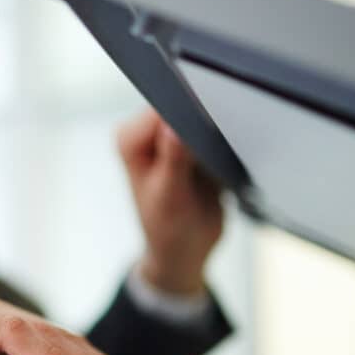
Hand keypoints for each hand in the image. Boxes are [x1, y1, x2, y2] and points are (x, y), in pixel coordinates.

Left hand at [118, 108, 223, 296]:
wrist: (186, 251)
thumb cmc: (168, 230)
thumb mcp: (170, 198)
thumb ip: (173, 161)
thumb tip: (174, 126)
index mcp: (130, 140)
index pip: (162, 105)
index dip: (187, 112)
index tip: (203, 135)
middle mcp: (147, 132)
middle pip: (185, 104)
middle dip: (205, 124)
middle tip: (211, 158)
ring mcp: (173, 136)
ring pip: (205, 115)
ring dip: (218, 134)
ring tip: (214, 168)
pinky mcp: (195, 143)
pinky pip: (217, 130)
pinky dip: (225, 145)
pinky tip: (223, 166)